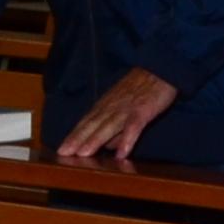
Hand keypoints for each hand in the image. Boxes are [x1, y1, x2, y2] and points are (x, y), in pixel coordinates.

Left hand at [53, 67, 181, 163]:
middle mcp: (112, 107)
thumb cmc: (142, 87)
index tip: (61, 150)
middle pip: (92, 125)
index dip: (73, 136)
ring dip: (95, 140)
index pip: (86, 122)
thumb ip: (115, 124)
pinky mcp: (143, 111)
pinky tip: (122, 154)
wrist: (162, 69)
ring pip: (108, 126)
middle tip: (63, 154)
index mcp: (106, 105)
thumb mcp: (122, 102)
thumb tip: (108, 145)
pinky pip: (134, 127)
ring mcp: (127, 109)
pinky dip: (127, 140)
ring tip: (84, 155)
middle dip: (78, 140)